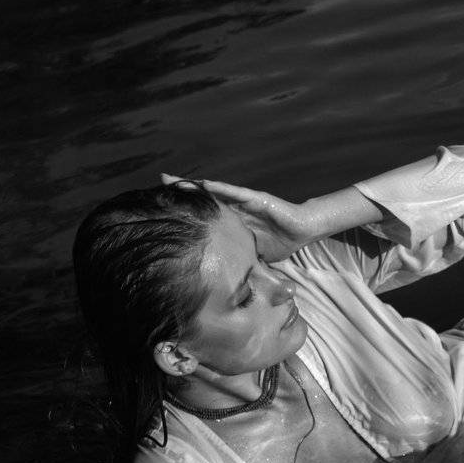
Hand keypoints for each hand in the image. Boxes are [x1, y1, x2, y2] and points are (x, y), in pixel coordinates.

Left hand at [160, 173, 322, 261]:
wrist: (303, 230)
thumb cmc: (281, 243)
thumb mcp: (252, 256)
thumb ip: (238, 262)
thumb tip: (225, 282)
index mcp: (231, 221)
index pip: (204, 214)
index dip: (185, 210)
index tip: (163, 207)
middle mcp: (234, 208)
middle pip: (203, 198)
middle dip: (182, 190)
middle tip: (160, 182)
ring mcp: (243, 202)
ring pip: (214, 192)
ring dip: (194, 186)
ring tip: (173, 180)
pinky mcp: (255, 199)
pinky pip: (234, 193)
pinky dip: (220, 189)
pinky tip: (203, 185)